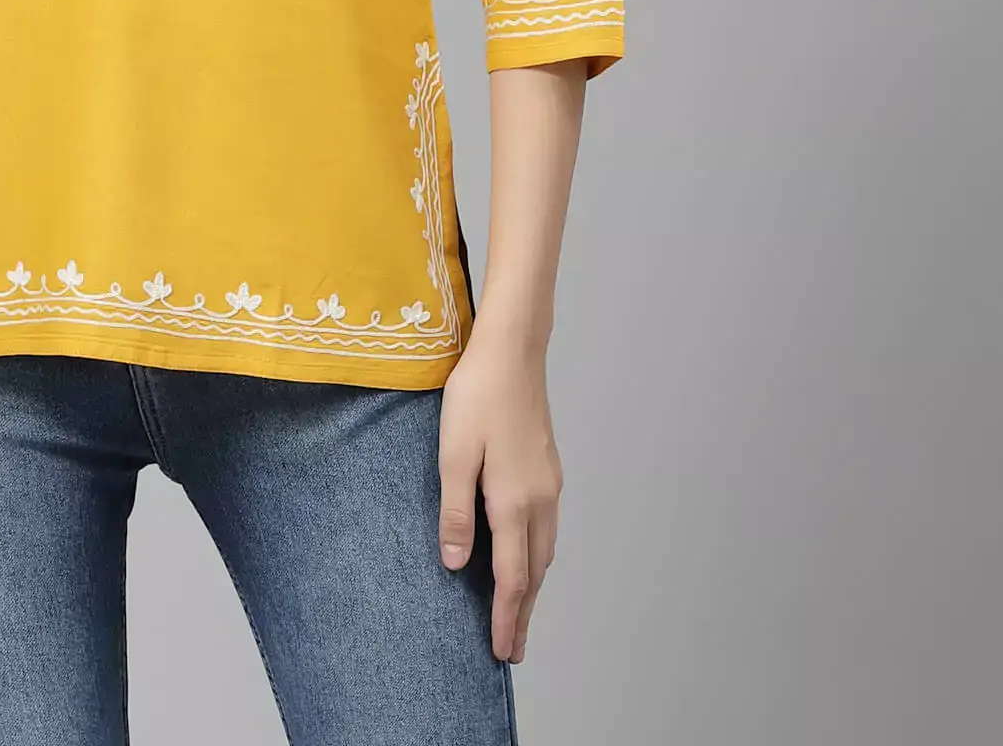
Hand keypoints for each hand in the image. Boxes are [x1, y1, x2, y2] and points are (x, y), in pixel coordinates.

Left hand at [437, 324, 561, 662]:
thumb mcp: (454, 454)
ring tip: (519, 610)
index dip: (508, 618)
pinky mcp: (548, 467)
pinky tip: (525, 553)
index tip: (503, 652)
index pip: (514, 578)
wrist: (512, 351)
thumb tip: (459, 566)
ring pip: (545, 549)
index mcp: (514, 502)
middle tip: (514, 648)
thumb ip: (456, 512)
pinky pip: (546, 527)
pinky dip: (536, 554)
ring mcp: (549, 482)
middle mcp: (540, 499)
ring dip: (533, 584)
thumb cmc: (477, 397)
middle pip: (536, 571)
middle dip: (525, 612)